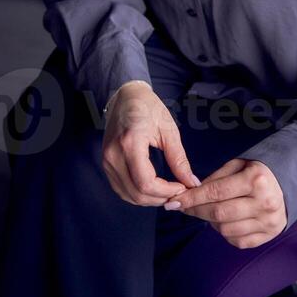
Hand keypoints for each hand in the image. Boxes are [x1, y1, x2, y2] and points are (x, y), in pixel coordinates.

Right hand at [102, 85, 199, 206]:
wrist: (126, 96)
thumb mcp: (168, 130)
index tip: (182, 187)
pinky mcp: (105, 163)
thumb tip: (191, 183)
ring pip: (127, 195)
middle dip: (160, 198)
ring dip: (149, 199)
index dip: (166, 192)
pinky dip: (137, 194)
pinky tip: (152, 188)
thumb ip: (179, 159)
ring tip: (167, 190)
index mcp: (130, 143)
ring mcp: (106, 160)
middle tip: (177, 191)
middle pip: (136, 193)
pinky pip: (120, 189)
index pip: (146, 183)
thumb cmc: (148, 108)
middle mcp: (113, 155)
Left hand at [165, 158, 287, 248]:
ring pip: (225, 230)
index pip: (216, 192)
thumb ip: (216, 178)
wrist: (290, 184)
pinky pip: (237, 241)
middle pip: (218, 213)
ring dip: (211, 222)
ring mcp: (268, 222)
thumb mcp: (239, 165)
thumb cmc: (259, 172)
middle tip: (184, 207)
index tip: (174, 201)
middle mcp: (264, 202)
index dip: (192, 198)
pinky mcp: (269, 235)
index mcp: (256, 180)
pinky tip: (226, 221)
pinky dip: (225, 233)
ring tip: (211, 211)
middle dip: (196, 211)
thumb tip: (191, 193)